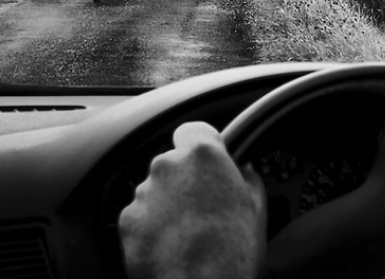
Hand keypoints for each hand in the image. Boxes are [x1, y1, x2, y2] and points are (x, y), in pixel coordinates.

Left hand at [119, 121, 267, 278]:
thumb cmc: (232, 254)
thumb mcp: (256, 209)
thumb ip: (247, 178)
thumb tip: (244, 170)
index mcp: (203, 156)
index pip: (193, 130)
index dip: (200, 146)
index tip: (207, 161)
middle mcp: (168, 166)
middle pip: (173, 163)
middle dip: (185, 180)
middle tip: (203, 208)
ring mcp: (144, 192)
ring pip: (156, 189)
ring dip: (168, 204)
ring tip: (188, 233)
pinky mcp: (127, 219)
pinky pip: (140, 215)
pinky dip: (151, 226)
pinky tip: (171, 245)